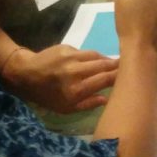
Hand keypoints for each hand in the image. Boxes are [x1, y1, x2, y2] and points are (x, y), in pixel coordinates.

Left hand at [0, 44, 118, 113]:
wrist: (26, 75)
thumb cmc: (47, 96)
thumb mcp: (66, 108)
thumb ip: (88, 104)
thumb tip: (107, 99)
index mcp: (76, 90)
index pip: (104, 80)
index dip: (118, 77)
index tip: (130, 76)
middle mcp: (75, 72)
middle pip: (103, 65)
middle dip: (117, 65)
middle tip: (129, 65)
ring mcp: (71, 57)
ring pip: (96, 56)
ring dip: (106, 59)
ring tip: (115, 62)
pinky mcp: (66, 47)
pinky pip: (85, 52)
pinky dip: (92, 57)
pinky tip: (95, 60)